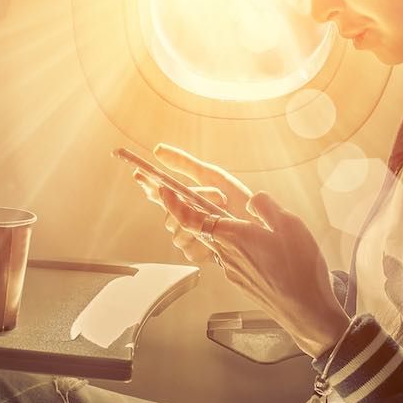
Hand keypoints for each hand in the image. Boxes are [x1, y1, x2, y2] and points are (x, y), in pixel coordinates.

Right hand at [131, 144, 258, 266]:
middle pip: (167, 213)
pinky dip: (204, 240)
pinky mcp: (199, 253)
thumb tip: (158, 149)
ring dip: (200, 221)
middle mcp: (183, 218)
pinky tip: (219, 237)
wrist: (263, 227)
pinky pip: (189, 248)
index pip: (157, 192)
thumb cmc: (239, 201)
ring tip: (224, 215)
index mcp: (184, 198)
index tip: (139, 174)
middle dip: (190, 202)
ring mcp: (190, 236)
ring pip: (176, 231)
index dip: (146, 184)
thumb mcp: (213, 176)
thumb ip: (184, 163)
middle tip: (216, 194)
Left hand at [137, 149, 348, 357]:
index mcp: (233, 236)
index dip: (173, 203)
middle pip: (201, 229)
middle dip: (193, 213)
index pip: (191, 218)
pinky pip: (231, 258)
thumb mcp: (289, 224)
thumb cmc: (299, 269)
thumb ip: (265, 206)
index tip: (163, 190)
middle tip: (200, 200)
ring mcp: (232, 271)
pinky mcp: (240, 282)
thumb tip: (252, 200)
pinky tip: (260, 249)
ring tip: (246, 227)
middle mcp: (226, 254)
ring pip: (218, 244)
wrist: (306, 311)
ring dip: (221, 232)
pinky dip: (236, 248)